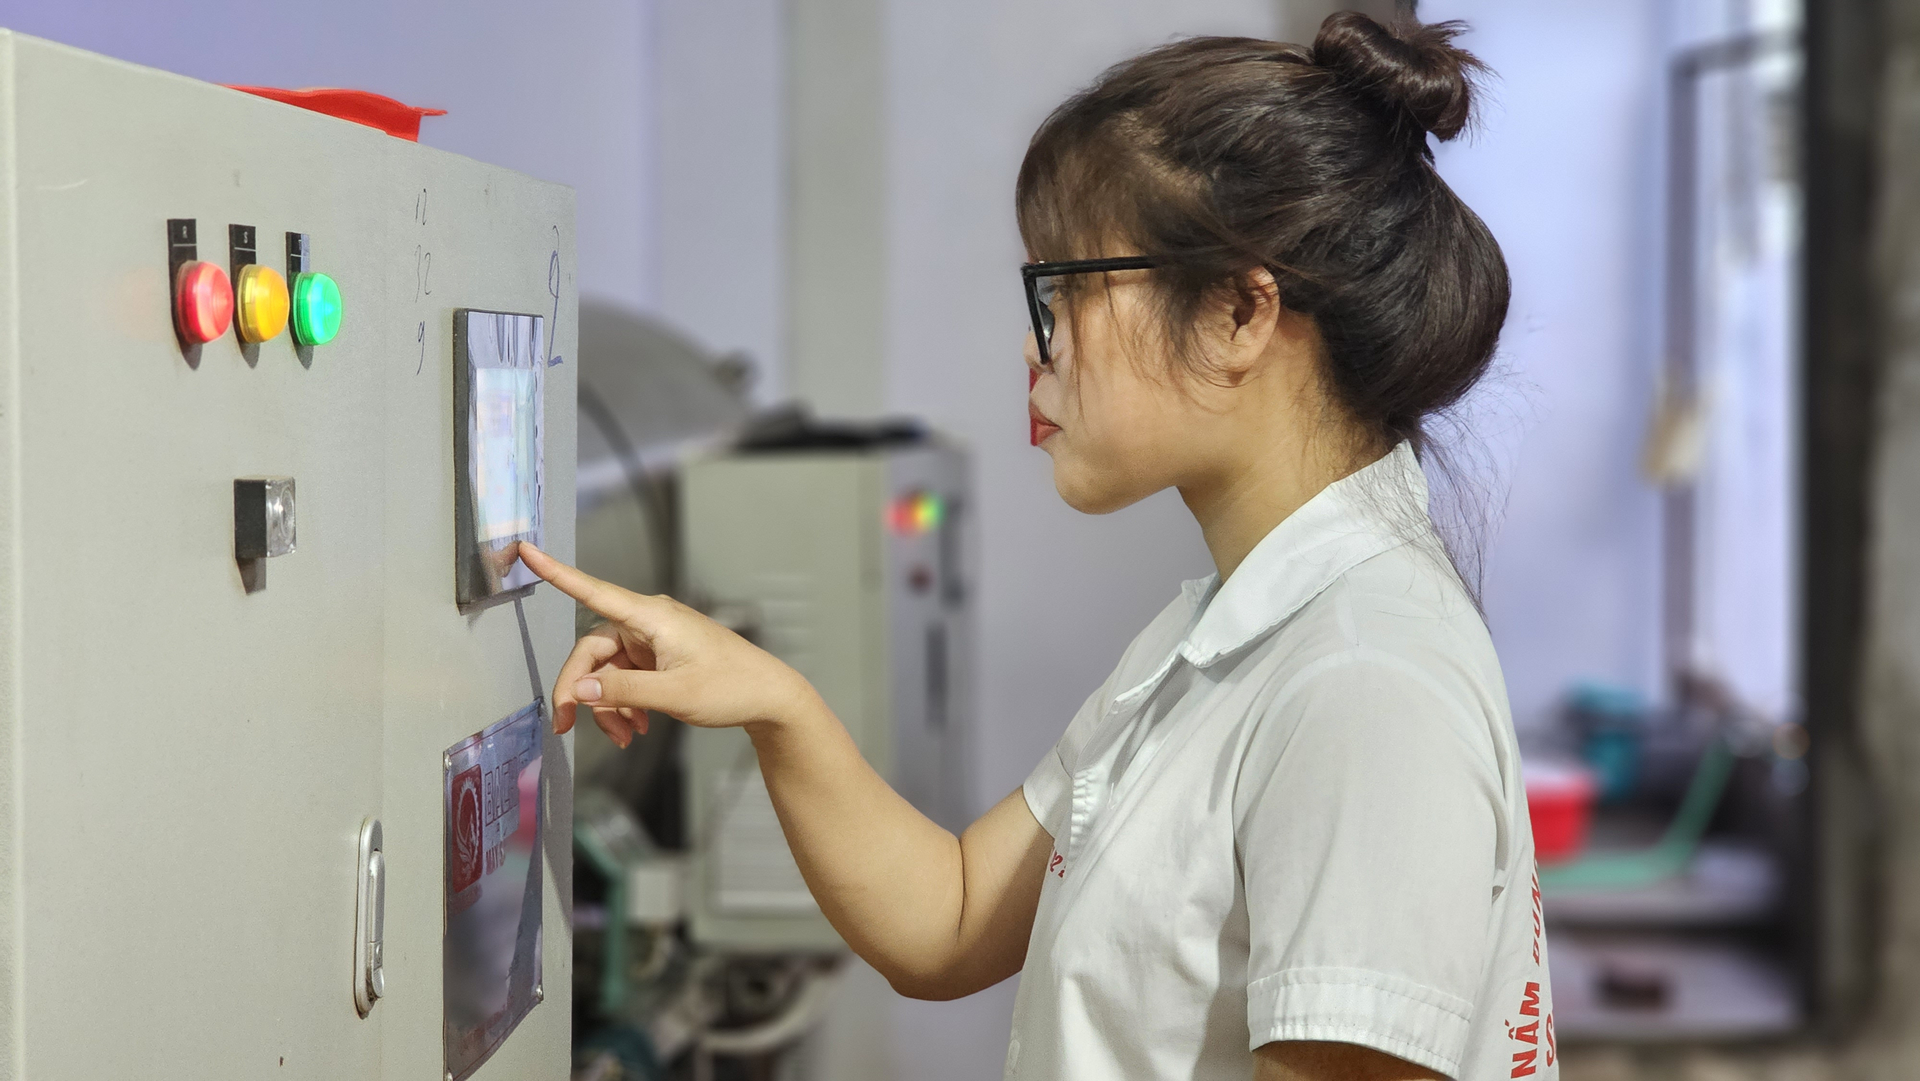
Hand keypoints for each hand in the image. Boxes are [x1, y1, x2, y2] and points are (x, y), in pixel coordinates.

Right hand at [518, 544, 816, 747]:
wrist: (769, 698)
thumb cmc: (732, 687)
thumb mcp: (675, 695)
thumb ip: (623, 693)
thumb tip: (580, 690)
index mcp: (652, 617)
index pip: (594, 591)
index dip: (556, 573)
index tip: (526, 550)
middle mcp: (647, 624)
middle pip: (592, 651)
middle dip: (579, 689)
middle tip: (565, 725)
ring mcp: (652, 642)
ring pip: (607, 672)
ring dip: (606, 705)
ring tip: (623, 736)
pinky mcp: (658, 660)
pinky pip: (624, 680)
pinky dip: (622, 705)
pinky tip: (634, 728)